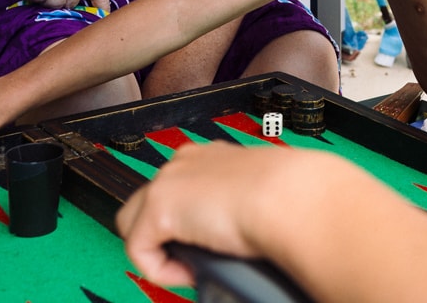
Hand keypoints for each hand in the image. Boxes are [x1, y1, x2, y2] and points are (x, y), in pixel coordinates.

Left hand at [118, 142, 335, 287]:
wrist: (291, 197)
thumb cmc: (293, 197)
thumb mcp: (265, 195)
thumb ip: (246, 203)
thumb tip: (248, 230)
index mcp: (212, 155)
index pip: (179, 186)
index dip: (186, 219)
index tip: (209, 242)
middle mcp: (185, 161)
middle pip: (145, 203)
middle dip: (162, 233)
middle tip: (197, 256)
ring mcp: (168, 181)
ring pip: (133, 225)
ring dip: (159, 249)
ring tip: (195, 265)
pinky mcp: (158, 208)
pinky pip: (140, 252)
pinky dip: (162, 270)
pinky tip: (193, 271)